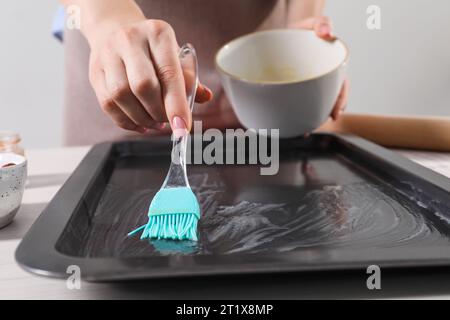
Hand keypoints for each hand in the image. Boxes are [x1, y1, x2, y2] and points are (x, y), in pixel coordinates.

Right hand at [87, 17, 212, 133]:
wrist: (115, 31)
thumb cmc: (152, 49)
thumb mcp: (175, 56)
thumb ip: (189, 79)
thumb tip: (204, 97)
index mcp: (157, 34)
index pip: (169, 73)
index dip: (176, 105)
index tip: (182, 127)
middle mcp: (130, 40)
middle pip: (143, 86)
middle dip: (158, 112)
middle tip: (167, 121)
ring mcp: (108, 55)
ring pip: (122, 96)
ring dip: (142, 118)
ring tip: (155, 123)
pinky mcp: (95, 72)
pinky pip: (108, 105)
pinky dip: (126, 121)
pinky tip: (140, 123)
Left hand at [289, 16, 348, 119]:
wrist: (283, 35)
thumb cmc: (301, 31)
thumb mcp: (312, 25)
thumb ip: (321, 24)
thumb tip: (327, 33)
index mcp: (331, 69)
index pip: (341, 86)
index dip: (340, 100)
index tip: (336, 112)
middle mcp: (321, 81)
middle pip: (328, 101)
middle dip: (325, 115)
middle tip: (318, 125)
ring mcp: (306, 88)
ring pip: (313, 106)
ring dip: (311, 119)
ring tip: (304, 131)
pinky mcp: (291, 91)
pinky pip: (295, 105)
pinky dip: (294, 115)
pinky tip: (290, 124)